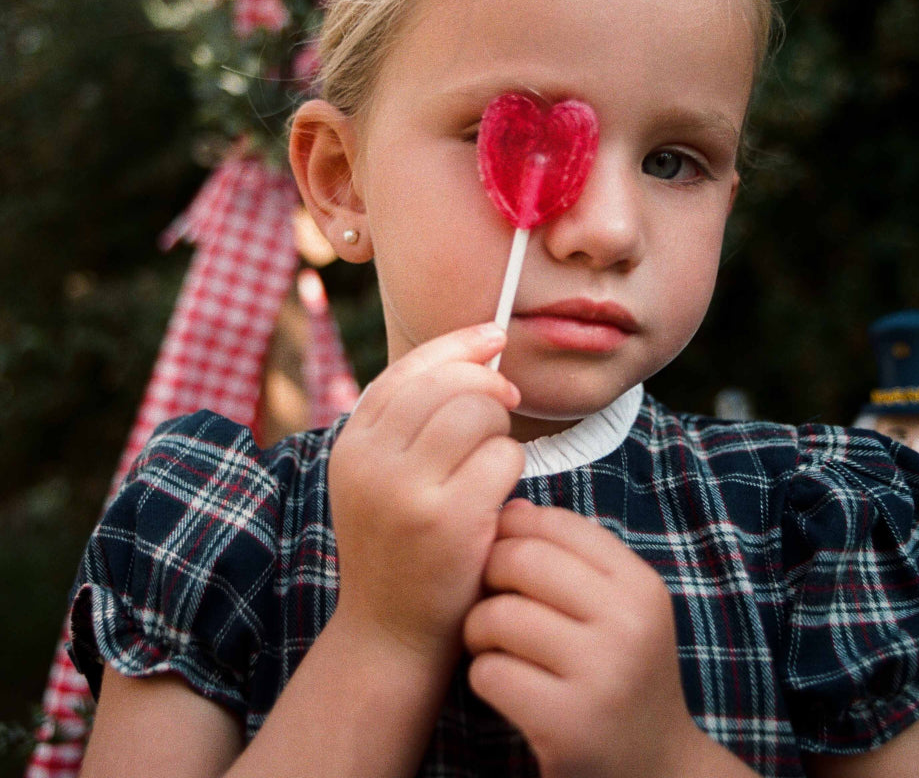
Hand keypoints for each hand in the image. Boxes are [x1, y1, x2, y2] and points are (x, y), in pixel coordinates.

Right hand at [328, 323, 524, 660]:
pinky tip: (500, 494)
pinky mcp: (447, 519)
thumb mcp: (380, 479)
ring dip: (501, 429)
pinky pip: (503, 456)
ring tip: (494, 460)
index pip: (409, 369)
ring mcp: (405, 490)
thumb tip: (477, 354)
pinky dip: (513, 467)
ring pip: (478, 412)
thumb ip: (410, 423)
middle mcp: (370, 461)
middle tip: (508, 404)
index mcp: (352, 445)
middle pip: (448, 383)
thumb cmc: (400, 546)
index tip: (495, 337)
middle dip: (489, 387)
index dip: (458, 345)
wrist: (390, 634)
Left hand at [464, 499, 703, 777]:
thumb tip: (512, 507)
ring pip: (499, 615)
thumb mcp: (618, 610)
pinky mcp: (567, 724)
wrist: (654, 768)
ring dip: (478, 628)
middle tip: (491, 597)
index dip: (516, 528)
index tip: (504, 549)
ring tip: (490, 642)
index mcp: (640, 587)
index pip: (559, 523)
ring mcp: (600, 675)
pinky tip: (503, 684)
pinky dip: (483, 674)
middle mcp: (628, 624)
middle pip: (523, 560)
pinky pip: (491, 672)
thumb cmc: (620, 674)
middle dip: (490, 573)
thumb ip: (572, 558)